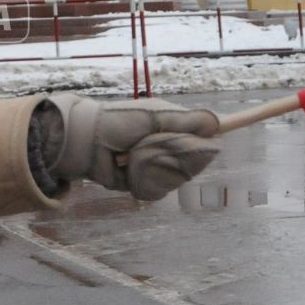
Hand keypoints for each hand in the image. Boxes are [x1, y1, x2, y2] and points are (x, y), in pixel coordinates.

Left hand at [40, 95, 218, 199]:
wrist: (86, 140)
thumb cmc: (118, 120)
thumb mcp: (155, 115)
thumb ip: (186, 121)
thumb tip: (217, 122)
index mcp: (172, 128)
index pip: (202, 140)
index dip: (209, 143)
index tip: (219, 141)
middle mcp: (167, 149)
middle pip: (192, 163)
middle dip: (171, 152)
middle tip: (150, 142)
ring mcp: (156, 168)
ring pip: (175, 178)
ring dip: (152, 164)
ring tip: (131, 153)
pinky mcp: (143, 184)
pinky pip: (156, 188)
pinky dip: (142, 179)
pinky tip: (127, 169)